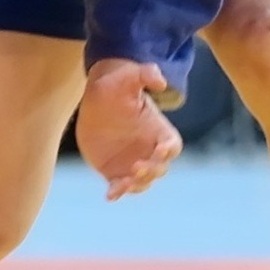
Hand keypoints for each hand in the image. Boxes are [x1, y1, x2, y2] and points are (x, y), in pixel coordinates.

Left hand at [75, 59, 183, 200]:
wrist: (97, 97)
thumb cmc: (117, 84)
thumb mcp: (129, 76)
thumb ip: (145, 74)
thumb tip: (160, 81)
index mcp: (158, 130)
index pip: (172, 146)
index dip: (168, 151)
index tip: (158, 150)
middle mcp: (149, 149)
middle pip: (159, 168)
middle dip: (150, 171)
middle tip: (136, 167)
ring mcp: (133, 161)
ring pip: (142, 182)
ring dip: (136, 185)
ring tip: (123, 184)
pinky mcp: (115, 170)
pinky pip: (120, 186)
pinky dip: (118, 192)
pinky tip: (110, 195)